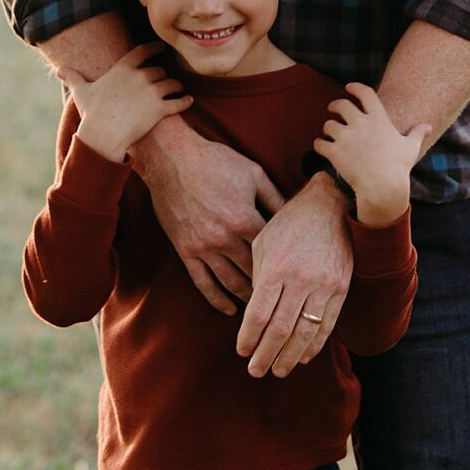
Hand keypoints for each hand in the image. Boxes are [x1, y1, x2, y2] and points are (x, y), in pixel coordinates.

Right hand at [55, 44, 191, 165]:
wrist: (103, 134)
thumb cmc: (92, 114)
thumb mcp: (81, 92)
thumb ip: (73, 78)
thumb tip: (59, 71)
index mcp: (123, 68)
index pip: (143, 51)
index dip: (154, 48)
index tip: (160, 48)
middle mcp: (140, 76)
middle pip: (159, 70)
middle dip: (163, 76)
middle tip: (166, 81)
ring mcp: (152, 92)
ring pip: (172, 84)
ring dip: (176, 87)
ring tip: (178, 91)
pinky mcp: (160, 109)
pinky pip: (179, 102)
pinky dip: (186, 101)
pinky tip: (189, 101)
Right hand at [131, 118, 283, 315]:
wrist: (172, 159)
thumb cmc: (215, 161)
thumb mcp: (254, 174)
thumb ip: (275, 198)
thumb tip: (296, 217)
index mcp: (245, 219)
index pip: (272, 254)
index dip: (285, 269)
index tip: (298, 282)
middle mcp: (224, 238)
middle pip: (253, 273)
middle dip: (269, 290)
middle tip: (285, 304)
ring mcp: (203, 247)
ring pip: (230, 282)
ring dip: (246, 298)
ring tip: (261, 310)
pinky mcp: (186, 251)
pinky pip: (202, 282)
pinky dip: (216, 299)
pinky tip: (228, 310)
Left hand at [235, 173, 354, 376]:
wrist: (332, 205)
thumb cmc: (290, 223)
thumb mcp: (264, 243)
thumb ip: (258, 278)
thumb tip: (253, 314)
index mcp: (277, 268)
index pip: (259, 314)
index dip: (249, 338)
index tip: (242, 352)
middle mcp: (301, 280)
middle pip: (280, 329)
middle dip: (266, 355)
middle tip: (255, 371)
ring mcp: (324, 286)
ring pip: (305, 332)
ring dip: (290, 357)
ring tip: (278, 371)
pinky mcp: (341, 289)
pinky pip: (327, 325)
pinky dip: (314, 345)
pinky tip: (303, 357)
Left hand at [313, 84, 430, 227]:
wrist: (382, 186)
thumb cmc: (398, 168)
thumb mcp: (410, 148)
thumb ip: (417, 133)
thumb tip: (428, 127)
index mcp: (378, 118)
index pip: (365, 94)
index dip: (355, 88)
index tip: (348, 87)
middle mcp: (360, 123)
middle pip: (342, 105)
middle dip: (335, 105)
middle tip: (332, 108)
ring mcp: (346, 137)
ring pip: (328, 125)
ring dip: (327, 128)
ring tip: (328, 133)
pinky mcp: (335, 152)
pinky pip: (320, 143)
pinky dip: (318, 144)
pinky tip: (320, 146)